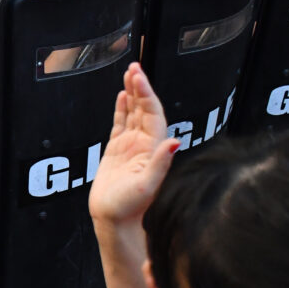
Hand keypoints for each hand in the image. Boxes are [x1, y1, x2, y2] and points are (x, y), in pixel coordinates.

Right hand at [88, 63, 178, 226]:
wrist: (113, 221)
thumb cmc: (130, 208)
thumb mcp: (147, 186)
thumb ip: (160, 163)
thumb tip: (174, 142)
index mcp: (153, 149)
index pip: (153, 114)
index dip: (147, 94)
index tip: (138, 76)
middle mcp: (144, 145)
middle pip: (145, 108)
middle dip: (140, 87)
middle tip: (134, 66)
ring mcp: (131, 146)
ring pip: (133, 113)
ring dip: (133, 93)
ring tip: (130, 73)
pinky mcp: (117, 151)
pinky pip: (121, 124)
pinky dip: (122, 109)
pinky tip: (123, 96)